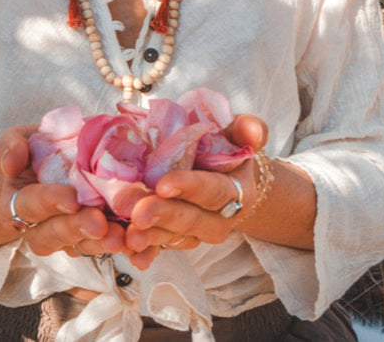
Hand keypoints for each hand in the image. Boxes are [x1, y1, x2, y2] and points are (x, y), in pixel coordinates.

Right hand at [0, 124, 125, 257]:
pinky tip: (136, 240)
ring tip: (121, 237)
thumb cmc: (33, 151)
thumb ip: (11, 146)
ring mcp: (66, 235)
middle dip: (76, 229)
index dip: (49, 202)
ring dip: (100, 243)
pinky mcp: (90, 237)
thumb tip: (11, 164)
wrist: (49, 166)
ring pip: (79, 246)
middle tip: (99, 223)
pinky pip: (103, 246)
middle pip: (52, 235)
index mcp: (17, 201)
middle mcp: (38, 225)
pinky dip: (121, 246)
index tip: (72, 199)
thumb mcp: (18, 139)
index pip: (30, 205)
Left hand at [125, 114, 267, 268]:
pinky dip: (147, 253)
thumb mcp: (239, 132)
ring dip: (151, 237)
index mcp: (237, 191)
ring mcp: (197, 232)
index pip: (214, 190)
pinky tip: (132, 255)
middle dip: (164, 216)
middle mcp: (219, 218)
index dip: (190, 187)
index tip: (163, 185)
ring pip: (174, 237)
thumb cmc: (228, 146)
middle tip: (138, 213)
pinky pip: (161, 248)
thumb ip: (247, 129)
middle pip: (191, 219)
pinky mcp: (177, 238)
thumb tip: (253, 133)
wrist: (226, 174)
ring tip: (130, 236)